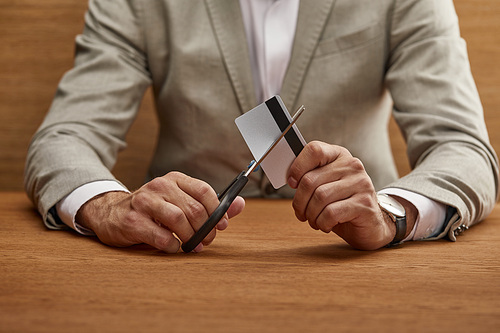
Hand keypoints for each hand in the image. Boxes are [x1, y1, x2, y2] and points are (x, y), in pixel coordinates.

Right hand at [76, 172, 244, 252]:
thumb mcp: (179, 202)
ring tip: (192, 246)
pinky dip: (172, 246)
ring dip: (191, 238)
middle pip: (194, 208)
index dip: (217, 211)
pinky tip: (172, 247)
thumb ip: (210, 205)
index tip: (221, 225)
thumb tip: (240, 204)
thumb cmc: (152, 210)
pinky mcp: (133, 221)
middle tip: (206, 241)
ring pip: (179, 220)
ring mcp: (144, 202)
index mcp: (174, 179)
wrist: (111, 213)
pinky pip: (161, 237)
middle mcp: (159, 186)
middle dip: (206, 229)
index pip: (204, 190)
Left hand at [287, 141, 396, 249]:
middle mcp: (352, 165)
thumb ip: (310, 177)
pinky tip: (325, 225)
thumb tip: (290, 178)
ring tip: (314, 220)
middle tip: (300, 213)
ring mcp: (361, 183)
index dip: (297, 167)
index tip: (292, 183)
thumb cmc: (342, 204)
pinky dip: (322, 222)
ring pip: (320, 197)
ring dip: (311, 214)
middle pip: (310, 180)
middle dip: (300, 201)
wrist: (370, 225)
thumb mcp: (325, 186)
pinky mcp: (364, 203)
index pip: (314, 150)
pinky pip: (331, 213)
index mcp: (339, 155)